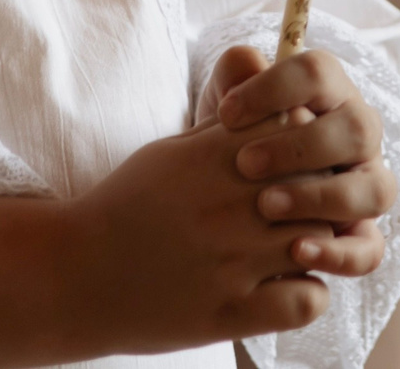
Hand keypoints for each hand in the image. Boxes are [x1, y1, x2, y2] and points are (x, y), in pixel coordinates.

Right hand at [53, 106, 341, 352]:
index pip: (303, 129)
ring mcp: (232, 261)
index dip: (311, 144)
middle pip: (321, 183)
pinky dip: (309, 294)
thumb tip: (265, 85)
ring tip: (300, 245)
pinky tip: (288, 286)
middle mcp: (230, 205)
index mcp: (217, 157)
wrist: (75, 273)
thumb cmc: (128, 203)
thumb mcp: (173, 148)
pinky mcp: (229, 313)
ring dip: (321, 244)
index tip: (298, 160)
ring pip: (323, 241)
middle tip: (307, 206)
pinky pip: (307, 301)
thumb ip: (225, 123)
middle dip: (324, 193)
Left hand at [211, 45, 394, 279]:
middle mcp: (357, 136)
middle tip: (245, 164)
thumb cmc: (229, 142)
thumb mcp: (224, 109)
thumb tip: (247, 62)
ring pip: (375, 189)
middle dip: (301, 147)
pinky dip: (338, 253)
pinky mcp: (362, 236)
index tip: (226, 113)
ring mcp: (366, 186)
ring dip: (321, 197)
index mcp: (328, 94)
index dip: (276, 88)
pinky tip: (296, 252)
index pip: (319, 73)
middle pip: (358, 128)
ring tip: (265, 206)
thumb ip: (232, 79)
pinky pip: (369, 249)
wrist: (221, 200)